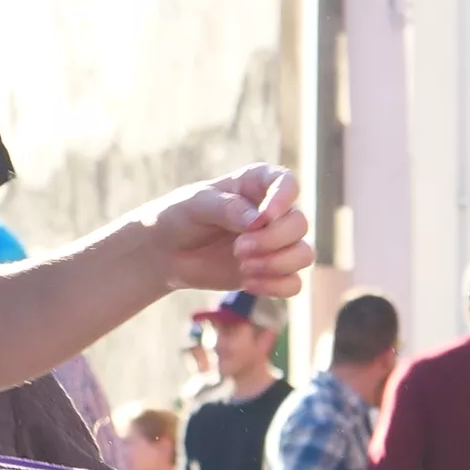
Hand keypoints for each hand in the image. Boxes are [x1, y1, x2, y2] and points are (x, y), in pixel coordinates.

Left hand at [138, 165, 310, 299]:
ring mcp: (274, 244)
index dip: (284, 200)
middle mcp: (272, 213)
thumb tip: (259, 221)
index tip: (265, 217)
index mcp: (256, 185)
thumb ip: (228, 208)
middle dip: (273, 240)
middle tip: (239, 249)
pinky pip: (294, 283)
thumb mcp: (196, 204)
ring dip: (279, 264)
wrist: (165, 252)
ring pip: (304, 254)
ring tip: (244, 268)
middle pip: (299, 224)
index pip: (288, 183)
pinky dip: (277, 286)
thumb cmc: (179, 217)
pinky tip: (249, 283)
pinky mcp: (270, 272)